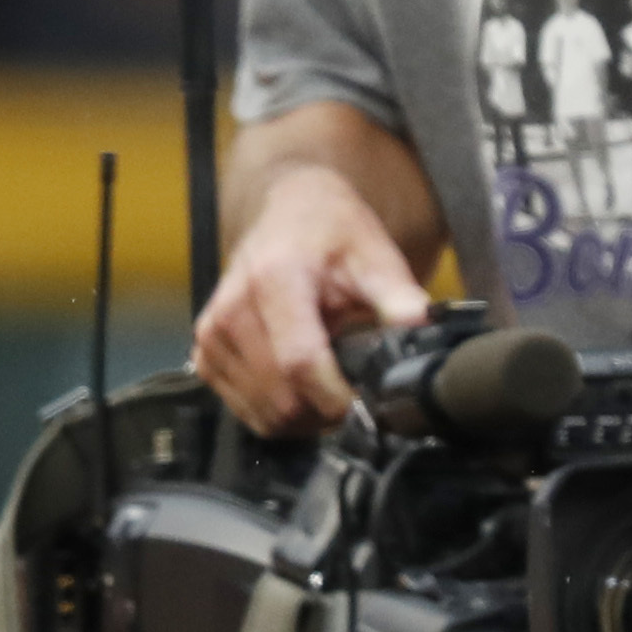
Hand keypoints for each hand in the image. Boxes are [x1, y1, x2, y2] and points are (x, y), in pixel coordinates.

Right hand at [194, 160, 433, 430]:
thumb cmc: (335, 234)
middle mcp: (231, 311)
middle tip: (359, 398)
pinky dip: (278, 412)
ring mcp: (212, 335)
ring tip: (334, 390)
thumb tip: (426, 332)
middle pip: (281, 396)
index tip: (371, 405)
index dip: (338, 397)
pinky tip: (303, 389)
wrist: (291, 213)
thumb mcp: (376, 256)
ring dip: (305, 417)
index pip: (299, 362)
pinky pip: (243, 409)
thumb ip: (400, 298)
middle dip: (326, 411)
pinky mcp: (205, 353)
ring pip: (263, 412)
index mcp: (274, 281)